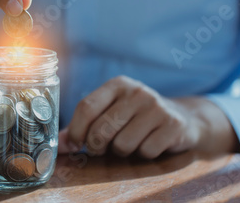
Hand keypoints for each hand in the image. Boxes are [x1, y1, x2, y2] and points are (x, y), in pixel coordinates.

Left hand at [61, 75, 238, 157]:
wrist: (181, 118)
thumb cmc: (135, 118)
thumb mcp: (110, 113)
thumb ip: (82, 127)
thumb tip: (58, 145)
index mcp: (117, 84)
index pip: (86, 107)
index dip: (76, 130)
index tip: (74, 145)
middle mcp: (136, 91)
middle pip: (102, 128)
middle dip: (97, 146)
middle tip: (101, 149)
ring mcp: (156, 106)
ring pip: (123, 144)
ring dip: (122, 151)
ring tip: (129, 143)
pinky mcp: (173, 124)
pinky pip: (146, 151)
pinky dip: (143, 154)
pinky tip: (148, 144)